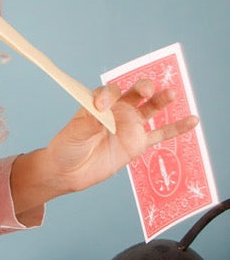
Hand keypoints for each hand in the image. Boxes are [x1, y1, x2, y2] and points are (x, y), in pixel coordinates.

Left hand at [40, 78, 198, 197]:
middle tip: (146, 90)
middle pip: (134, 92)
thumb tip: (101, 112)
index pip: (109, 92)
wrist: (68, 171)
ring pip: (150, 109)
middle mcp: (117, 110)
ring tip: (172, 94)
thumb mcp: (74, 133)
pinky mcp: (137, 143)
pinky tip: (192, 120)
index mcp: (99, 103)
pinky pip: (160, 134)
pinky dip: (176, 128)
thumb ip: (89, 122)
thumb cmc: (67, 147)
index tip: (102, 107)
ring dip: (161, 100)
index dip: (108, 96)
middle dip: (142, 88)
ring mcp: (129, 126)